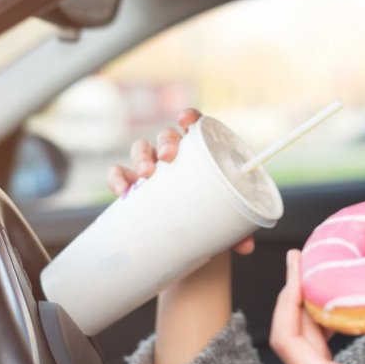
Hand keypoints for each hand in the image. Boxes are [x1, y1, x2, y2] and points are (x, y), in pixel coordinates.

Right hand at [106, 108, 253, 254]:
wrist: (187, 238)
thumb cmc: (209, 216)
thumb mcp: (225, 220)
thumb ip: (238, 229)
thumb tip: (246, 247)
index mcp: (199, 153)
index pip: (194, 125)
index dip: (189, 117)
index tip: (186, 120)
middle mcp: (174, 155)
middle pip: (167, 136)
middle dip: (165, 141)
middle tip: (168, 157)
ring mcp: (152, 168)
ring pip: (141, 149)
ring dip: (141, 156)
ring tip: (145, 174)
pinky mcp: (133, 185)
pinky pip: (120, 174)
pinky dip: (118, 178)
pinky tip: (122, 191)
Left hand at [270, 250, 364, 363]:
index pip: (287, 342)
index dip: (284, 303)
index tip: (295, 272)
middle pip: (291, 341)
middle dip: (293, 297)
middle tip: (301, 262)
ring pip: (299, 355)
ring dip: (303, 319)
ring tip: (315, 285)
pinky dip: (318, 337)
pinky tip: (335, 323)